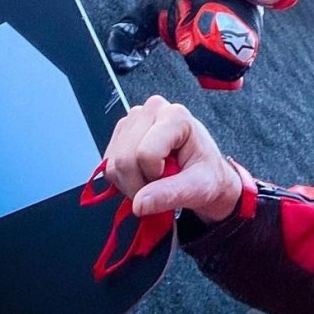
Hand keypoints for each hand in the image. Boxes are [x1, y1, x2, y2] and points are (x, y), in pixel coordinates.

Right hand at [103, 95, 242, 221]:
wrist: (202, 171)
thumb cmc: (206, 174)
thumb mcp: (198, 187)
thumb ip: (170, 195)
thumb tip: (139, 204)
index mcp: (175, 116)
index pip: (145, 154)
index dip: (154, 177)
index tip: (171, 181)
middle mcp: (153, 110)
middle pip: (124, 159)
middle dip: (139, 185)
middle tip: (160, 187)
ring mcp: (134, 119)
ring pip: (113, 163)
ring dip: (130, 183)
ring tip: (154, 181)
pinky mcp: (122, 132)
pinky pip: (107, 165)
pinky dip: (122, 179)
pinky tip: (142, 175)